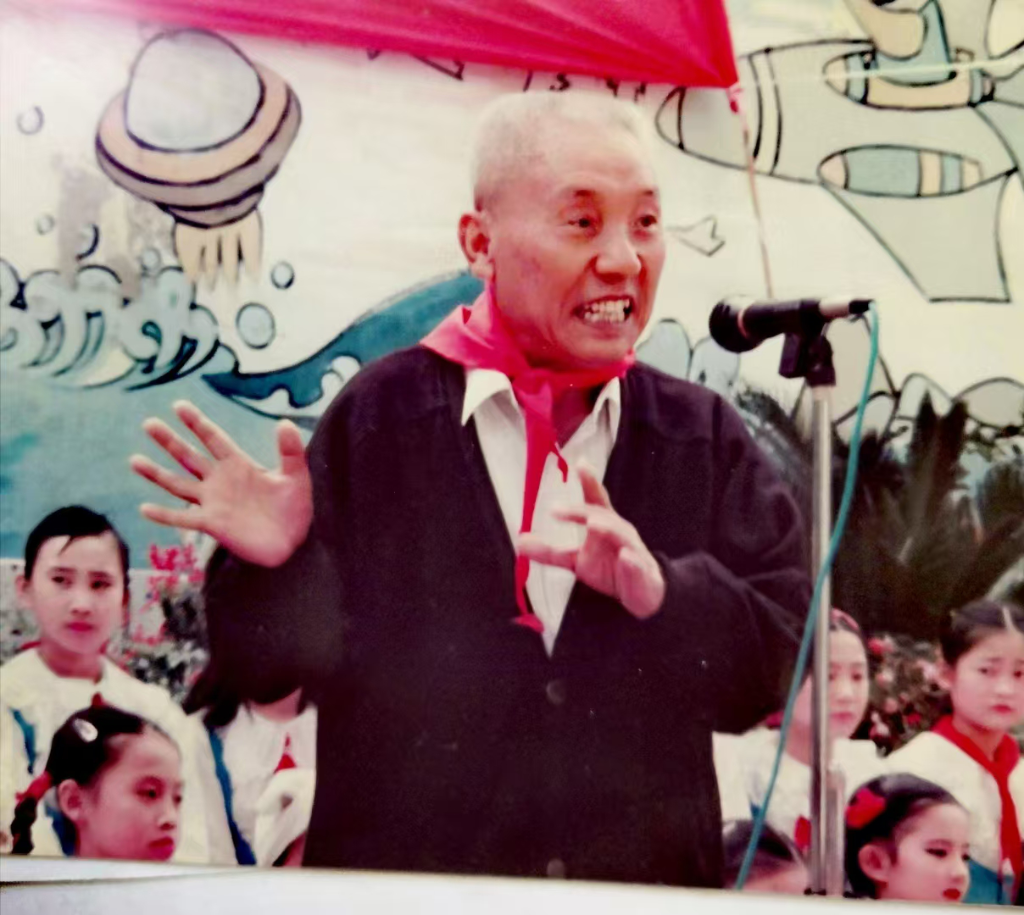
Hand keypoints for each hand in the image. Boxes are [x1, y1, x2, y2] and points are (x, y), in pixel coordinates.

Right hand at [130, 401, 312, 567]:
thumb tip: (285, 422)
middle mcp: (221, 480)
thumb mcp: (296, 476)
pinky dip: (164, 515)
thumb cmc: (295, 509)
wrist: (293, 543)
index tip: (178, 405)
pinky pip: (183, 518)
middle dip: (169, 441)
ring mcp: (213, 502)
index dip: (197, 422)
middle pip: (189, 457)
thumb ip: (290, 450)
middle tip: (148, 423)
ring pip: (179, 485)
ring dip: (157, 473)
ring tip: (134, 459)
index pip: (214, 438)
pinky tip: (144, 508)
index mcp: (239, 464)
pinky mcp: (212, 524)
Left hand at [517, 463, 665, 619]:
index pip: (596, 501)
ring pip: (621, 536)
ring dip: (607, 528)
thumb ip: (549, 551)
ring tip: (591, 524)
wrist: (641, 594)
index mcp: (604, 524)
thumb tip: (519, 541)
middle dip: (580, 512)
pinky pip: (637, 565)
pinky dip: (631, 561)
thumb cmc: (610, 569)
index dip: (589, 482)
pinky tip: (625, 556)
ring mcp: (632, 551)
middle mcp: (619, 532)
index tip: (580, 463)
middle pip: (601, 516)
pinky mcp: (642, 572)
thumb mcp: (575, 561)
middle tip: (556, 510)